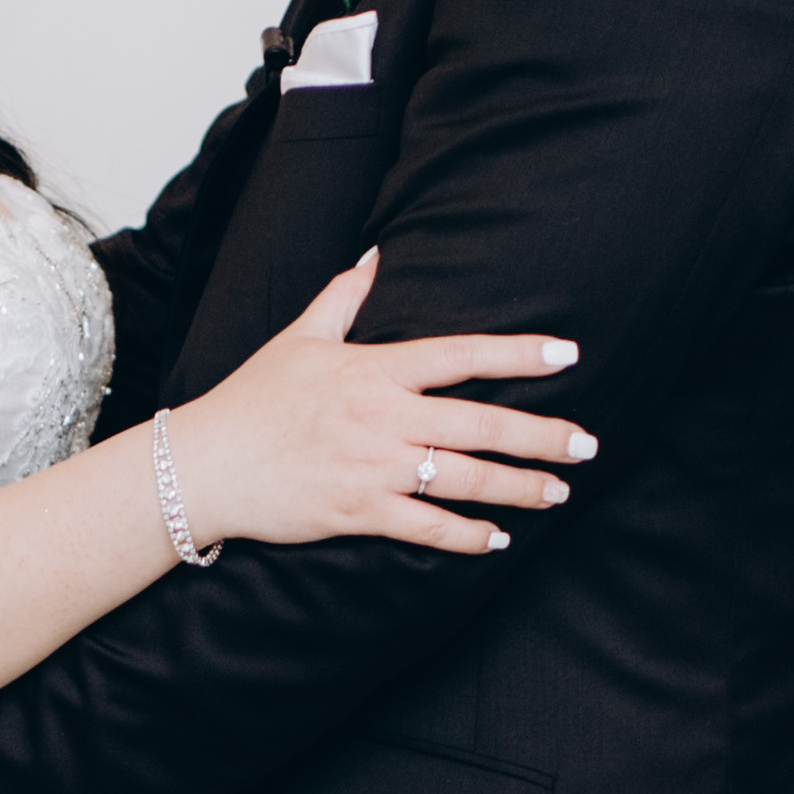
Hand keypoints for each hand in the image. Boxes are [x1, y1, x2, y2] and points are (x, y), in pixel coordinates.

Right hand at [161, 255, 589, 557]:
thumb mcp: (298, 338)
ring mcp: (372, 467)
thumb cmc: (252, 398)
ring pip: (464, 478)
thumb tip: (376, 253)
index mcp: (374, 369)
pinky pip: (426, 527)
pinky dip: (466, 536)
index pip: (462, 354)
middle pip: (481, 423)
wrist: (206, 464)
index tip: (569, 354)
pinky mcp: (357, 511)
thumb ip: (344, 296)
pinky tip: (498, 540)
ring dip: (518, 487)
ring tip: (557, 492)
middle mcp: (382, 416)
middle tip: (587, 444)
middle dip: (542, 435)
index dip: (519, 352)